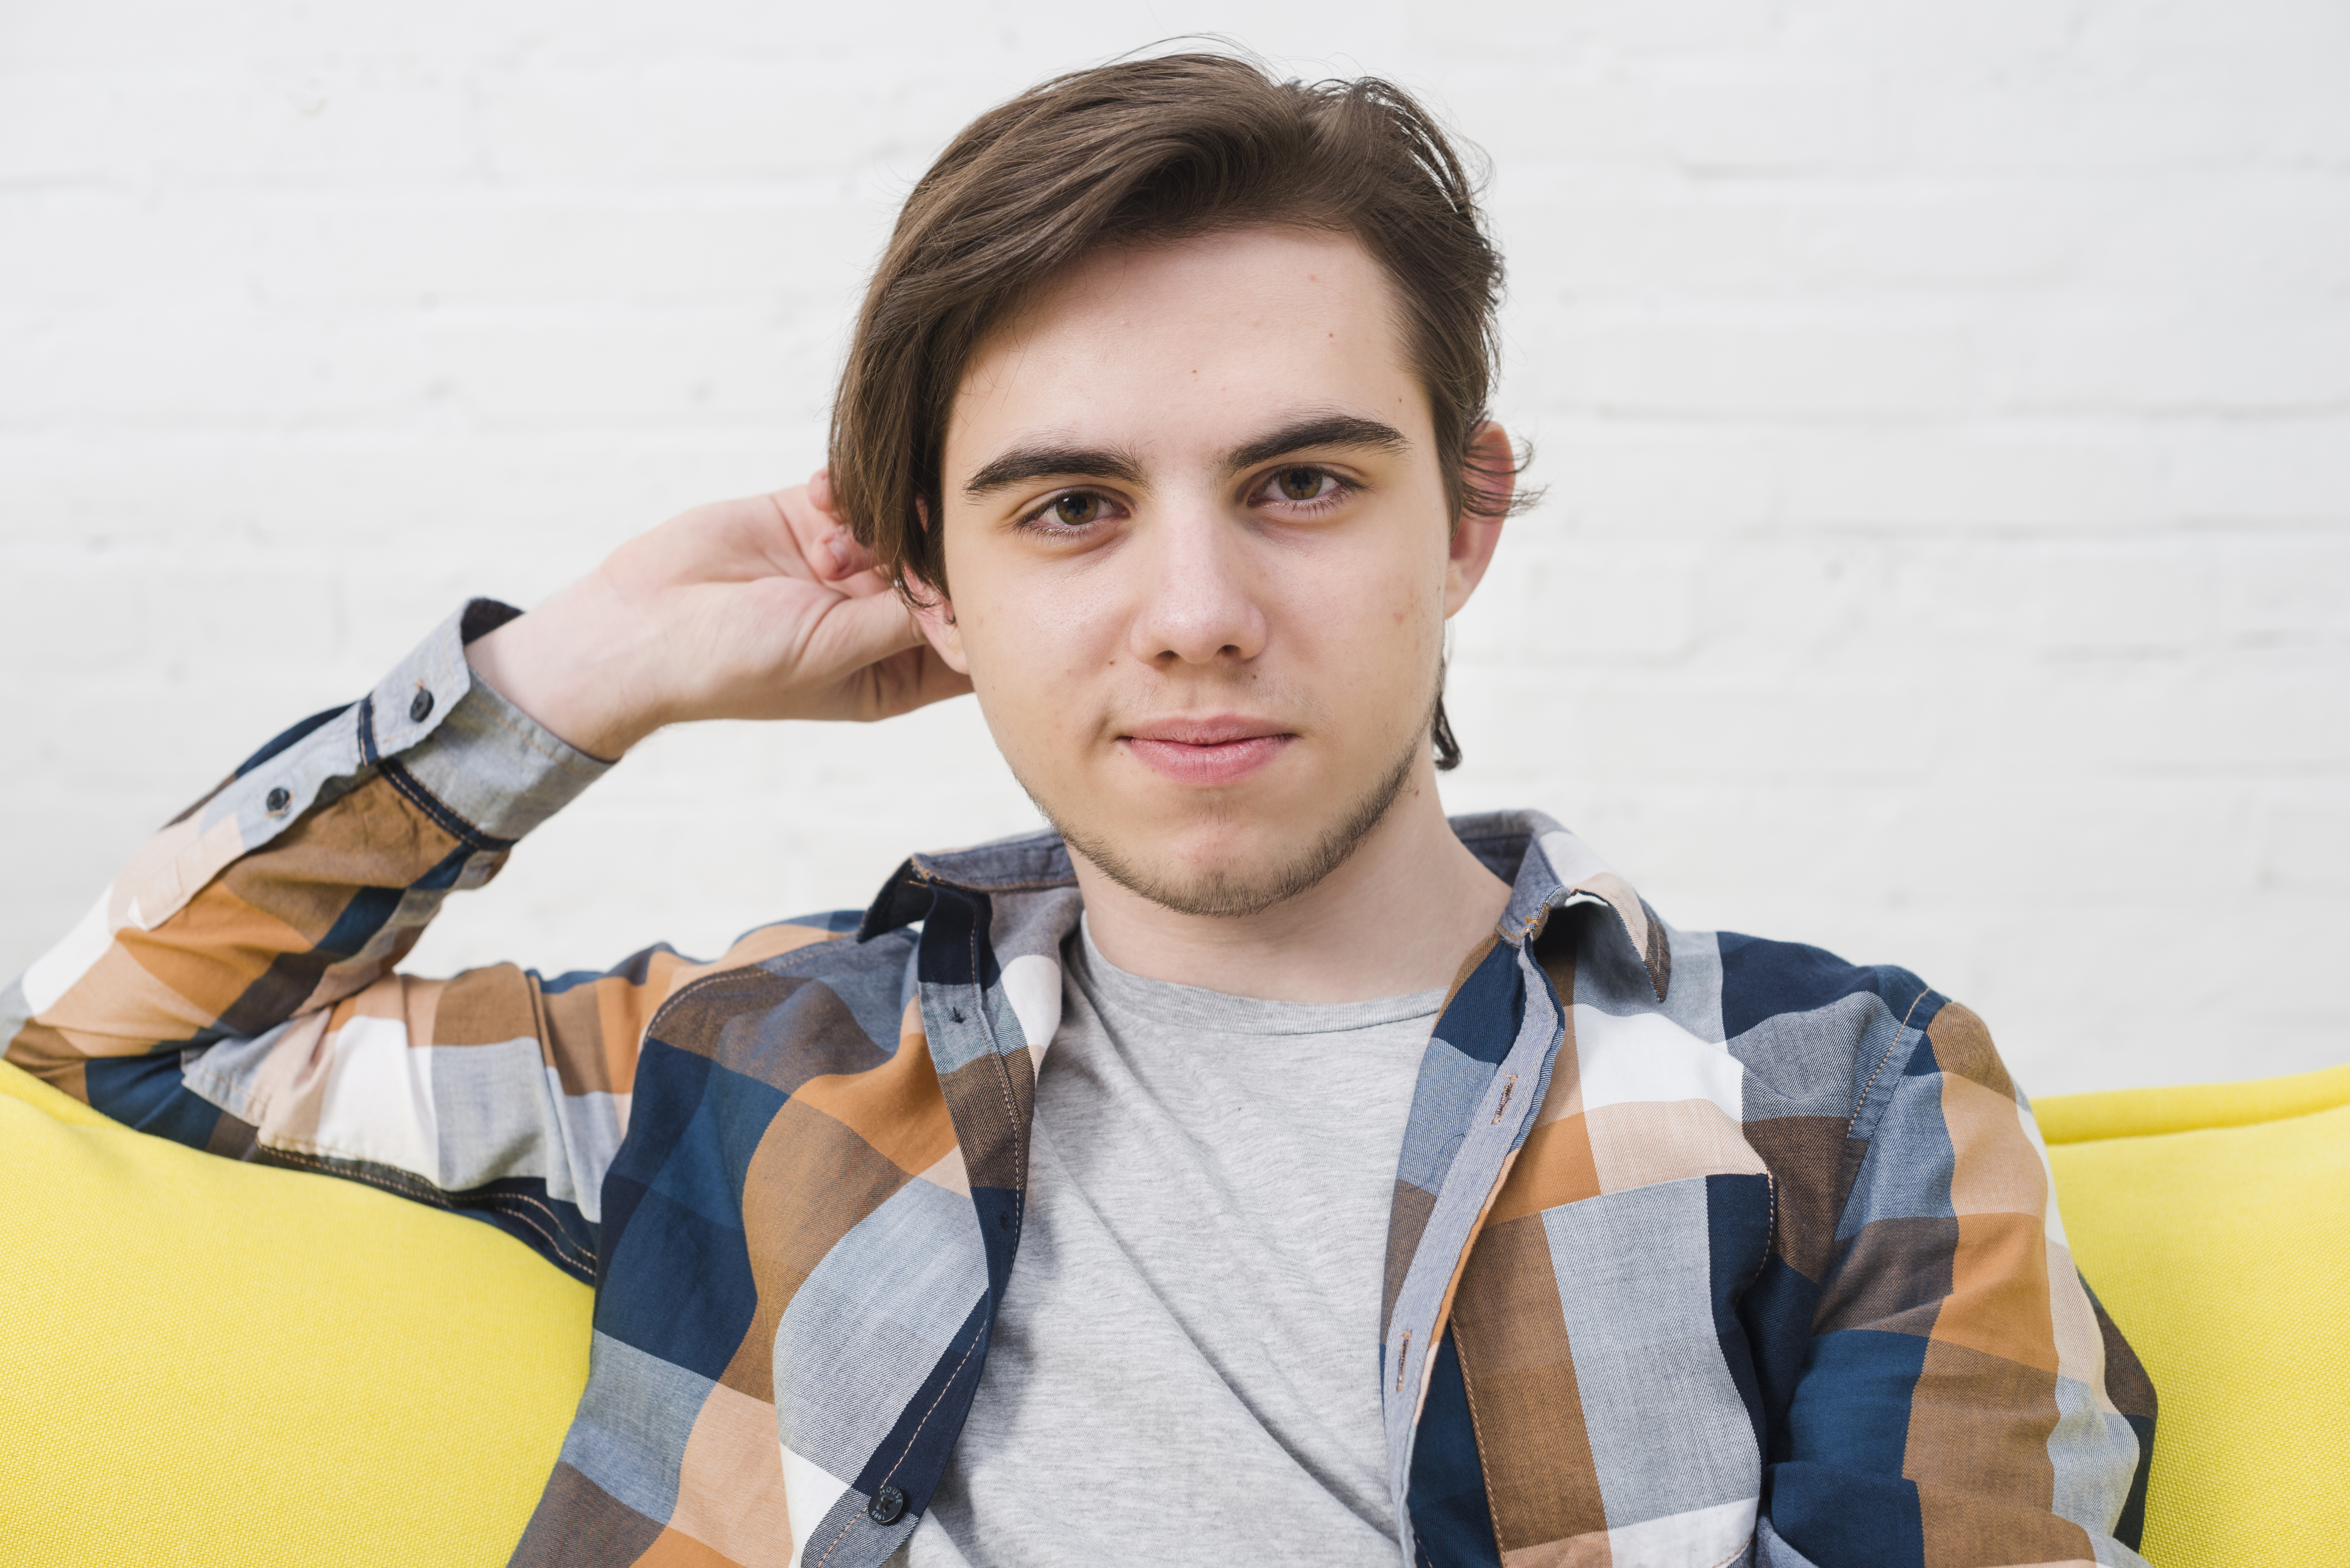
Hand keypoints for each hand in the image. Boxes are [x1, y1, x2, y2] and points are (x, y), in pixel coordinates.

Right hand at [464, 472, 970, 757]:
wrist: (642, 625)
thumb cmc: (733, 663)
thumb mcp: (833, 650)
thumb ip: (904, 618)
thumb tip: (971, 593)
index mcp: (892, 673)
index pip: (967, 641)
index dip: (981, 608)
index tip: (970, 580)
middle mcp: (876, 619)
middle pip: (942, 572)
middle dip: (930, 548)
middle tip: (906, 536)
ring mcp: (845, 566)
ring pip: (903, 523)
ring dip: (881, 516)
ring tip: (836, 536)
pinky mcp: (811, 520)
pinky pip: (855, 491)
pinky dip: (847, 487)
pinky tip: (818, 499)